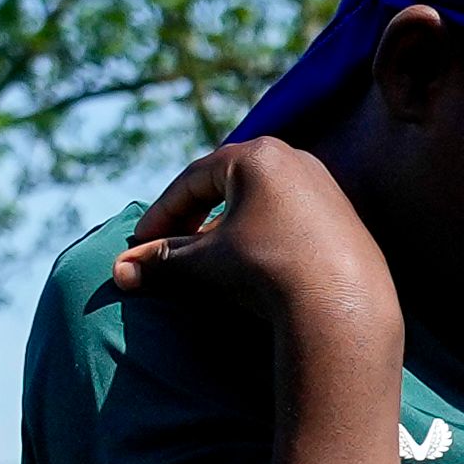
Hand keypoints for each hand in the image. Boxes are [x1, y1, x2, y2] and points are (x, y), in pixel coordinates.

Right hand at [115, 134, 387, 318]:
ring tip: (210, 257)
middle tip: (172, 245)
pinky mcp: (345, 214)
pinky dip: (265, 234)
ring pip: (261, 200)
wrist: (341, 308)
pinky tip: (255, 263)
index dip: (162, 212)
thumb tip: (118, 271)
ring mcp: (325, 184)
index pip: (193, 180)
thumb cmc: (265, 273)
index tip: (142, 242)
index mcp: (256, 156)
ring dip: (230, 225)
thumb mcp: (205, 263)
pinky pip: (291, 217)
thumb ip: (161, 261)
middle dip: (195, 215)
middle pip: (228, 184)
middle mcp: (294, 158)